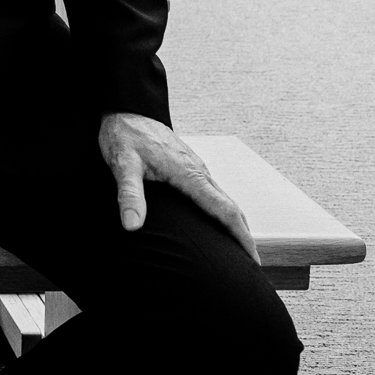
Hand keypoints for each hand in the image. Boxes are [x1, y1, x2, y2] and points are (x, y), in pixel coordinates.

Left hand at [98, 112, 257, 263]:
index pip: (224, 210)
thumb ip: (128, 194)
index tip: (252, 259)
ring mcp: (197, 168)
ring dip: (236, 225)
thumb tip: (132, 226)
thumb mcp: (122, 164)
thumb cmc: (124, 135)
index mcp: (189, 174)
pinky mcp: (190, 166)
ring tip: (239, 251)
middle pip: (232, 208)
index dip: (240, 237)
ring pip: (225, 200)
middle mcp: (199, 171)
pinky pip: (214, 193)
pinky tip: (216, 223)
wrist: (126, 109)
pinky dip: (223, 212)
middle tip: (252, 265)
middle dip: (244, 237)